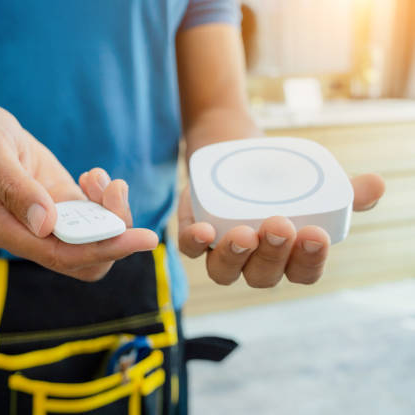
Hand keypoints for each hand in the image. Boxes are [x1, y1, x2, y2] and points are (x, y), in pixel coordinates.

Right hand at [0, 101, 157, 280]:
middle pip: (82, 259)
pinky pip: (90, 218)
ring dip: (111, 214)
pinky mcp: (58, 204)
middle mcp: (25, 234)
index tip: (140, 238)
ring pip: (91, 240)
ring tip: (103, 180)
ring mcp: (44, 221)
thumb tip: (46, 224)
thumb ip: (12, 187)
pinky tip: (93, 176)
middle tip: (118, 190)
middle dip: (113, 234)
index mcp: (2, 229)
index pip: (59, 255)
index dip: (101, 249)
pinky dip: (103, 200)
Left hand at [178, 173, 384, 286]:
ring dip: (234, 256)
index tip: (317, 235)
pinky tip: (203, 231)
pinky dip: (194, 242)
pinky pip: (189, 248)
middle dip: (273, 255)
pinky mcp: (193, 233)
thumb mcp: (313, 183)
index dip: (309, 261)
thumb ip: (344, 190)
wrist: (238, 156)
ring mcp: (221, 250)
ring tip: (245, 233)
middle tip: (281, 226)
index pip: (302, 272)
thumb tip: (376, 185)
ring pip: (223, 271)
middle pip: (262, 275)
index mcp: (287, 257)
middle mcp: (253, 262)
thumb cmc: (281, 182)